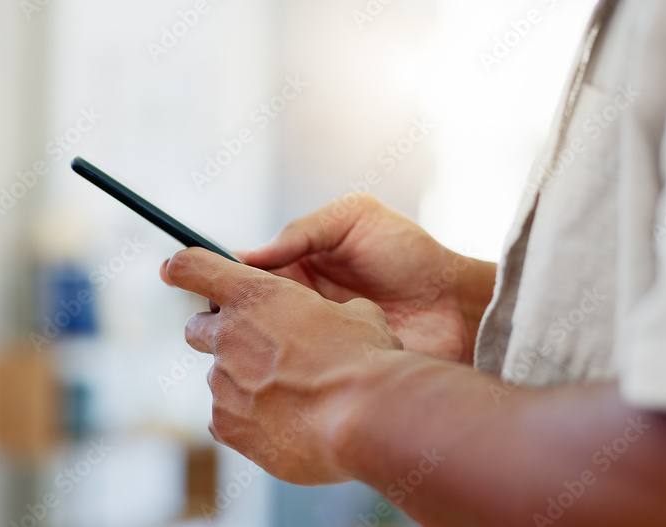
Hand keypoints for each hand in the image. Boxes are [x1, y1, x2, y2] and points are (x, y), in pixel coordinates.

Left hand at [163, 248, 403, 483]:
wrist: (364, 419)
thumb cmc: (364, 359)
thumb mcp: (356, 315)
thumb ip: (328, 311)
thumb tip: (339, 319)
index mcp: (254, 295)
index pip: (193, 266)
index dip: (184, 267)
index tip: (176, 270)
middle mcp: (227, 337)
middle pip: (196, 328)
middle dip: (219, 335)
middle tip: (256, 347)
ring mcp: (222, 384)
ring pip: (220, 380)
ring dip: (246, 384)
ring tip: (292, 398)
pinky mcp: (226, 427)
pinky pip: (227, 420)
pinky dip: (250, 421)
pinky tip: (287, 425)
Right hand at [241, 194, 494, 362]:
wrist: (457, 304)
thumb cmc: (411, 254)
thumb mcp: (353, 218)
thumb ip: (302, 231)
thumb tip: (246, 255)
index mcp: (299, 265)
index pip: (247, 274)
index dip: (225, 279)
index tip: (208, 286)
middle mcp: (300, 304)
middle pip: (248, 314)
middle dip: (233, 319)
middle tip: (226, 322)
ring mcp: (313, 339)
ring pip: (266, 347)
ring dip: (257, 346)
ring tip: (259, 343)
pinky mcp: (330, 367)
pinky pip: (296, 373)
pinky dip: (286, 372)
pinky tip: (285, 368)